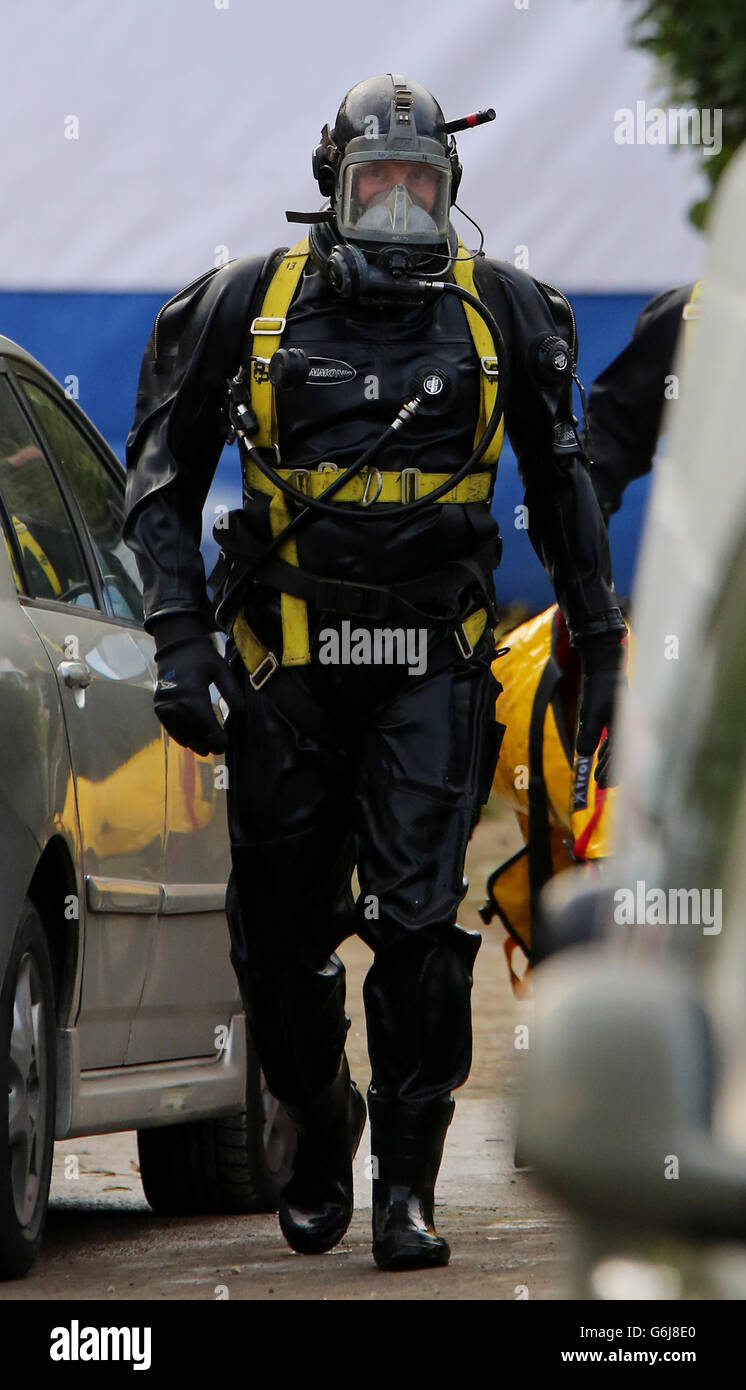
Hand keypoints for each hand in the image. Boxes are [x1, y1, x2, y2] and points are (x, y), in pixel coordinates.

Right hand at [151, 613, 243, 755]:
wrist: (175, 646)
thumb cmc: (201, 657)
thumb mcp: (221, 669)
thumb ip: (231, 690)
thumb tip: (241, 711)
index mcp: (192, 695)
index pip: (206, 724)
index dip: (216, 738)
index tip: (225, 745)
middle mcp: (175, 703)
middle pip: (193, 731)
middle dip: (206, 743)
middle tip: (218, 750)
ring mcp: (164, 706)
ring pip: (181, 732)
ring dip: (193, 743)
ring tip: (204, 750)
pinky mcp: (159, 706)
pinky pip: (170, 727)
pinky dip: (180, 736)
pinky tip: (189, 742)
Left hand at [575, 631, 624, 784]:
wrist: (605, 664)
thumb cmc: (599, 688)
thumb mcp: (591, 712)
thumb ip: (589, 734)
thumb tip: (585, 755)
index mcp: (627, 727)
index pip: (621, 755)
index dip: (614, 771)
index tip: (605, 784)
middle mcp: (630, 726)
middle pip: (624, 754)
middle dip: (613, 770)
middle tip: (603, 785)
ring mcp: (626, 720)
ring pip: (620, 746)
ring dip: (610, 761)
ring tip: (600, 777)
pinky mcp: (619, 715)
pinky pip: (617, 736)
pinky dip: (609, 748)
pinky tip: (600, 755)